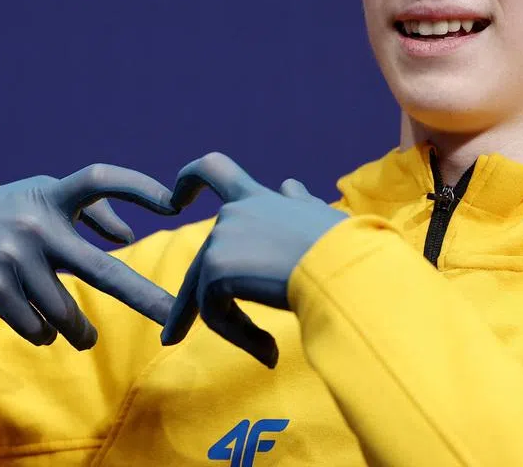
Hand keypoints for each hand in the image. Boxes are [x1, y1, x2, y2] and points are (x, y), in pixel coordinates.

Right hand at [0, 164, 177, 349]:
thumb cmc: (7, 218)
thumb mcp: (42, 200)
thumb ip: (88, 212)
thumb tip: (126, 237)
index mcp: (51, 196)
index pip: (100, 180)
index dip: (138, 187)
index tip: (174, 205)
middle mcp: (35, 225)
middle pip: (100, 270)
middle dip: (141, 296)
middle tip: (171, 317)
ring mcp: (13, 259)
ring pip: (66, 314)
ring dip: (80, 331)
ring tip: (84, 336)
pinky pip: (38, 328)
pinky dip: (46, 334)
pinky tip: (42, 326)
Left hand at [159, 152, 346, 367]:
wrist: (348, 269)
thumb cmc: (350, 249)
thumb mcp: (323, 217)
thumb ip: (300, 204)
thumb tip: (290, 186)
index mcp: (261, 198)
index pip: (215, 170)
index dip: (190, 179)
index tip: (176, 198)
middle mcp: (235, 212)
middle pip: (204, 258)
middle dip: (187, 302)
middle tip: (173, 336)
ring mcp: (223, 238)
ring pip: (207, 291)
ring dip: (232, 327)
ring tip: (265, 353)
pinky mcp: (216, 268)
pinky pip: (213, 312)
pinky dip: (238, 336)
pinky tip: (268, 352)